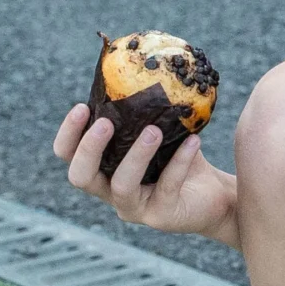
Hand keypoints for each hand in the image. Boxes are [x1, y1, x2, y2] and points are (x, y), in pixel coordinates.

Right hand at [52, 103, 238, 244]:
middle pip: (80, 177)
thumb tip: (144, 69)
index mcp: (102, 169)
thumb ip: (144, 113)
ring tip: (153, 130)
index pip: (68, 155)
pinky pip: (166, 186)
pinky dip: (179, 161)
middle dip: (89, 148)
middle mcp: (110, 192)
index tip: (82, 107)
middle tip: (106, 123)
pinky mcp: (161, 216)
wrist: (215, 194)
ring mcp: (134, 208)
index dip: (68, 134)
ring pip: (122, 185)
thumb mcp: (160, 133)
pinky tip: (193, 141)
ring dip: (136, 155)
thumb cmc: (181, 159)